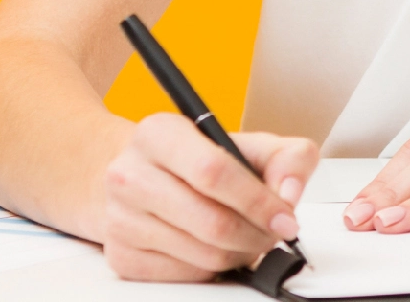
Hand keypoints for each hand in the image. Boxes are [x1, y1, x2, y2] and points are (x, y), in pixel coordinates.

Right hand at [102, 113, 318, 280]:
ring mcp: (120, 219)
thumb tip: (290, 192)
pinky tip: (217, 248)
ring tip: (247, 238)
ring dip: (239, 254)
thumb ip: (285, 157)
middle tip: (273, 233)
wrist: (141, 175)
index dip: (258, 200)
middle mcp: (129, 174)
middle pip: (210, 221)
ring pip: (202, 254)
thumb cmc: (197, 160)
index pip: (213, 171)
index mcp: (159, 133)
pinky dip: (213, 268)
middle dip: (256, 234)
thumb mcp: (245, 143)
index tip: (285, 218)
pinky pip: (185, 276)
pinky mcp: (121, 256)